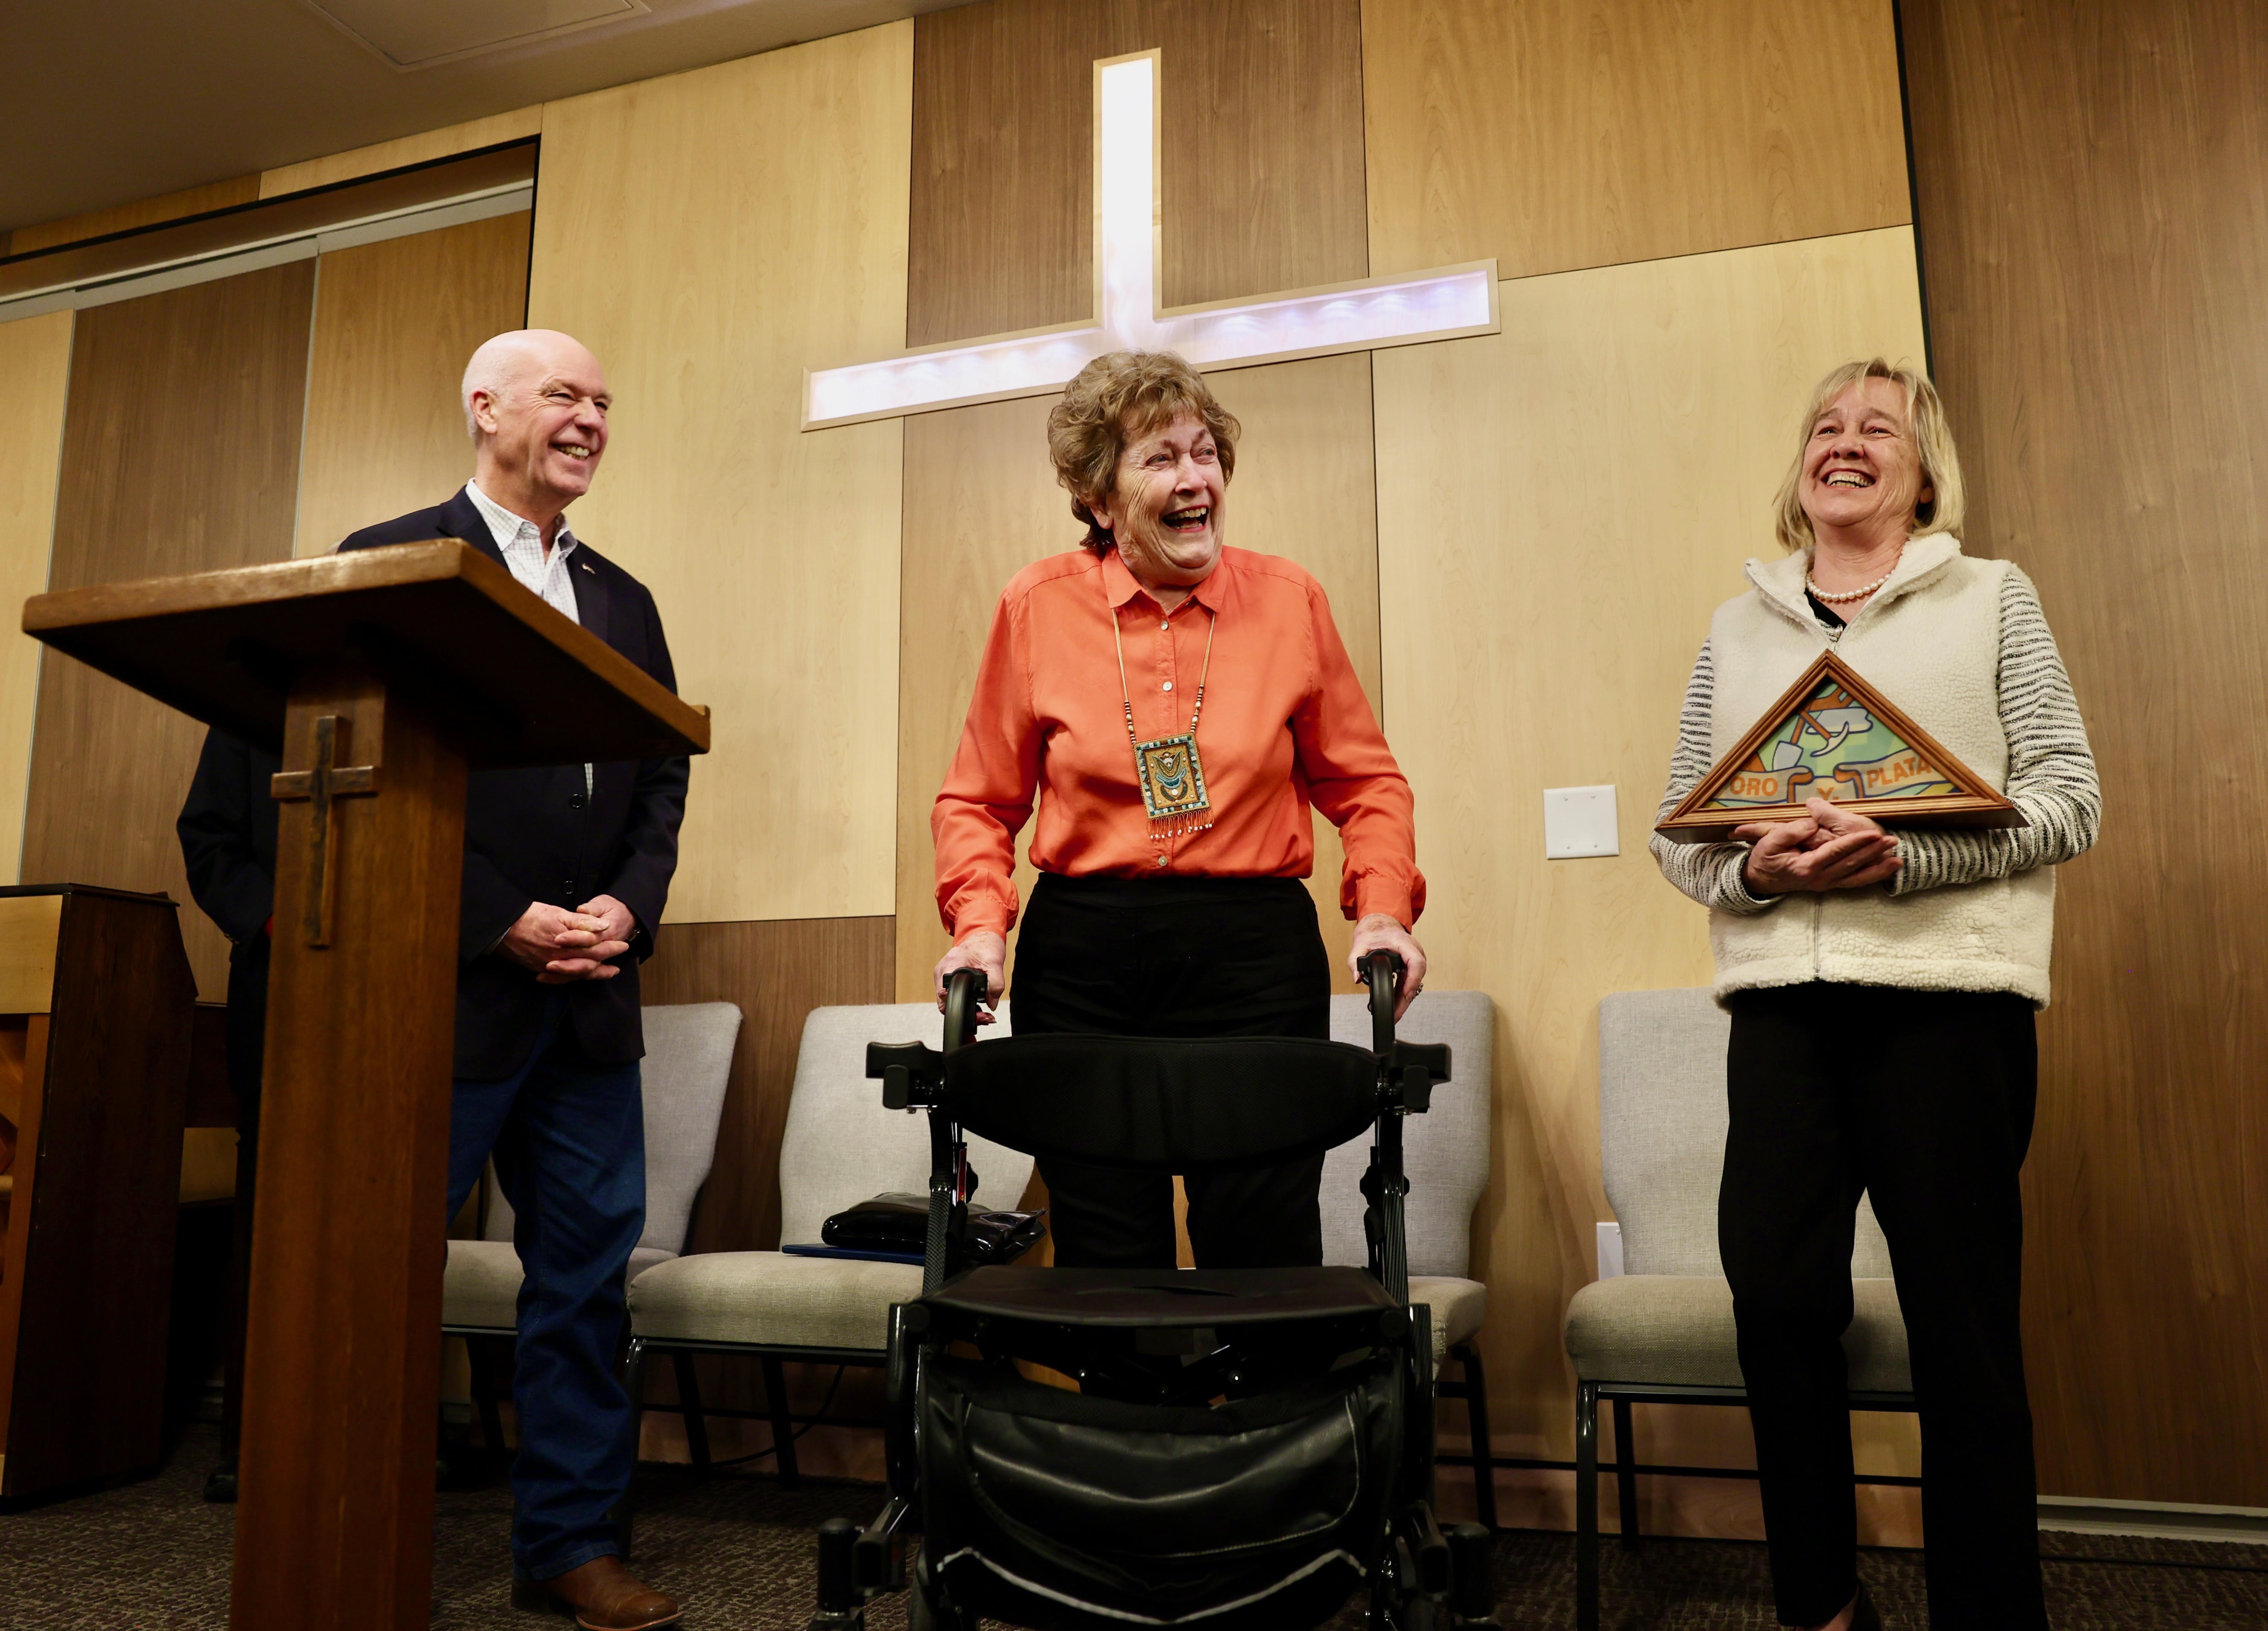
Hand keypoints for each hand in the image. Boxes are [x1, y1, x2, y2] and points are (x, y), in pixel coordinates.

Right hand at [497, 899, 632, 982]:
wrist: (501, 928)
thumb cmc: (530, 916)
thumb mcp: (558, 913)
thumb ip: (582, 922)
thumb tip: (604, 927)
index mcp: (568, 943)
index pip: (596, 948)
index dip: (611, 948)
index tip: (624, 945)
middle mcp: (560, 958)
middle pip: (589, 962)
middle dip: (607, 961)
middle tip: (620, 959)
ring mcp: (549, 966)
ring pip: (577, 973)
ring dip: (594, 973)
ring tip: (608, 972)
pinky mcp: (539, 969)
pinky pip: (560, 979)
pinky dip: (572, 978)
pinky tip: (579, 977)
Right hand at [934, 931, 1005, 1024]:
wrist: (981, 937)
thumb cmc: (985, 946)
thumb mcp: (995, 963)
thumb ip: (995, 984)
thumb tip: (991, 1003)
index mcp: (950, 966)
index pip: (945, 995)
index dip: (959, 1007)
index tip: (976, 1012)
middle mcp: (942, 972)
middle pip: (945, 1002)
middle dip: (964, 1012)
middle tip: (984, 1017)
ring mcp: (942, 975)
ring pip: (947, 1000)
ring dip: (964, 1008)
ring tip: (982, 1014)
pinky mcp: (946, 978)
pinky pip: (951, 994)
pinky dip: (962, 1001)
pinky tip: (976, 1006)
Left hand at [1348, 913, 1427, 1020]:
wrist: (1381, 925)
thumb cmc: (1375, 932)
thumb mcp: (1361, 943)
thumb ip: (1355, 961)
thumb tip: (1357, 977)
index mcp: (1404, 943)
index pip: (1416, 962)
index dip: (1413, 979)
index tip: (1406, 994)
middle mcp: (1414, 951)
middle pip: (1417, 977)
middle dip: (1406, 997)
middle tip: (1395, 1013)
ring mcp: (1415, 959)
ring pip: (1415, 982)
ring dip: (1405, 999)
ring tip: (1394, 1013)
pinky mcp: (1411, 966)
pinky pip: (1410, 981)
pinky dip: (1403, 994)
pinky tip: (1395, 1004)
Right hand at [1735, 797, 1901, 895]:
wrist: (1761, 880)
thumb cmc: (1765, 858)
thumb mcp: (1769, 842)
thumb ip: (1790, 832)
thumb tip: (1812, 825)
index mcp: (1805, 866)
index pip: (1834, 852)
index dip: (1854, 842)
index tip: (1872, 833)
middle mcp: (1820, 878)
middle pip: (1851, 864)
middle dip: (1872, 852)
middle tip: (1891, 840)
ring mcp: (1826, 883)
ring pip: (1857, 876)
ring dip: (1878, 868)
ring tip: (1897, 859)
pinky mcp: (1830, 884)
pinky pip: (1855, 881)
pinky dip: (1872, 876)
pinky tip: (1887, 869)